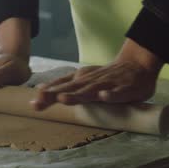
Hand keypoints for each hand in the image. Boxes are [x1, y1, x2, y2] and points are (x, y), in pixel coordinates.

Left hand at [31, 39, 162, 109]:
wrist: (136, 64)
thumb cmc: (106, 76)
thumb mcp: (83, 79)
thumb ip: (64, 86)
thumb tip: (39, 90)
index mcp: (80, 79)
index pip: (61, 86)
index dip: (47, 94)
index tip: (33, 103)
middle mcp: (91, 81)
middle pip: (71, 89)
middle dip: (55, 95)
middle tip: (40, 101)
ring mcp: (108, 84)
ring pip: (91, 90)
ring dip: (77, 95)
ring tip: (63, 99)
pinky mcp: (124, 89)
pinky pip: (117, 93)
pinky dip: (110, 95)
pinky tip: (104, 97)